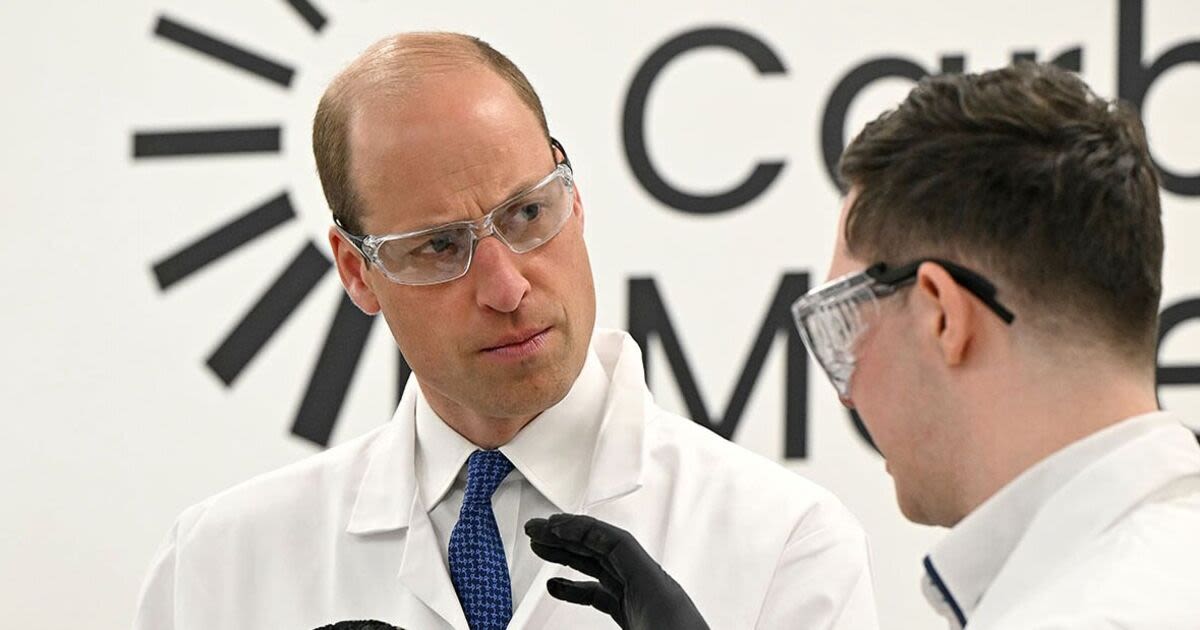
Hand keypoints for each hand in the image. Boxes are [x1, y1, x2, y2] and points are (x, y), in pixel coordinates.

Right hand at [525, 514, 709, 629]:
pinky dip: (578, 587)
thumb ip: (604, 602)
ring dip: (568, 557)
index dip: (581, 529)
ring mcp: (642, 599)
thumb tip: (564, 590)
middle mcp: (649, 585)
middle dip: (567, 537)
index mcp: (655, 584)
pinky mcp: (636, 615)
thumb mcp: (639, 628)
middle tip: (536, 530)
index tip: (552, 526)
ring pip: (600, 569)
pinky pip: (603, 594)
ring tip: (540, 549)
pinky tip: (558, 586)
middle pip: (603, 549)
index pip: (614, 542)